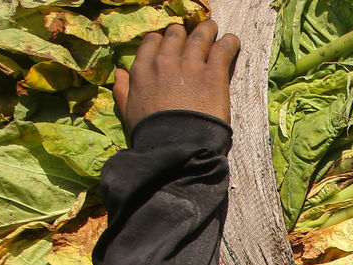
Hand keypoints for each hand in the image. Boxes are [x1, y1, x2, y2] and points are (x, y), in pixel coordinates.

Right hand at [114, 20, 240, 129]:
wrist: (176, 147)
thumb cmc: (151, 134)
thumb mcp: (128, 111)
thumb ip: (123, 89)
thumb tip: (120, 72)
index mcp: (143, 69)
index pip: (153, 40)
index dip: (164, 39)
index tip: (173, 45)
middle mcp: (165, 62)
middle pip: (177, 34)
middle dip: (186, 33)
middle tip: (195, 37)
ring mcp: (190, 66)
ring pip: (200, 35)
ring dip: (208, 30)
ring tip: (213, 30)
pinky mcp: (213, 75)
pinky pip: (223, 49)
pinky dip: (229, 43)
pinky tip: (232, 42)